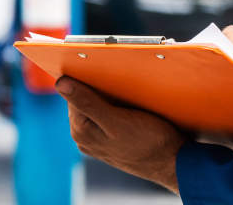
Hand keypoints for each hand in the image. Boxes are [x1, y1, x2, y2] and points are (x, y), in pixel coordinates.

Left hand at [56, 76, 186, 193]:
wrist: (172, 163)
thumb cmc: (149, 142)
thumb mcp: (116, 120)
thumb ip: (88, 103)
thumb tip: (60, 84)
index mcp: (80, 131)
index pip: (71, 93)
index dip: (85, 79)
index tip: (101, 69)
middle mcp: (84, 137)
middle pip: (82, 100)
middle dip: (97, 88)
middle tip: (118, 82)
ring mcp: (97, 140)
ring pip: (95, 107)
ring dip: (108, 96)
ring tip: (127, 94)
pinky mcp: (111, 140)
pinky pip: (106, 116)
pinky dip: (116, 106)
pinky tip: (130, 106)